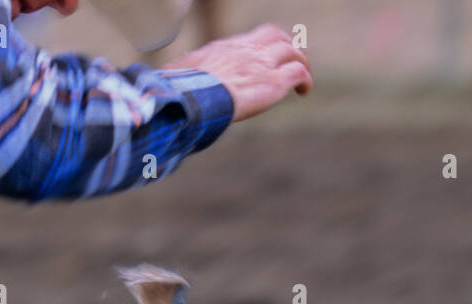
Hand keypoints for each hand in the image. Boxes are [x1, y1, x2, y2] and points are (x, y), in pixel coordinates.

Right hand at [165, 24, 311, 122]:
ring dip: (301, 63)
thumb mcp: (179, 75)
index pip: (248, 40)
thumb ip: (182, 74)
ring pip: (292, 51)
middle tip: (289, 62)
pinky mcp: (274, 83)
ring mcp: (262, 65)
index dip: (259, 48)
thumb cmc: (181, 91)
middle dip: (285, 47)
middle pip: (274, 36)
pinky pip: (298, 73)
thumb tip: (166, 78)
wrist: (195, 98)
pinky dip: (305, 80)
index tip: (260, 61)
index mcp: (224, 48)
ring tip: (303, 79)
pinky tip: (304, 92)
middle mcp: (246, 51)